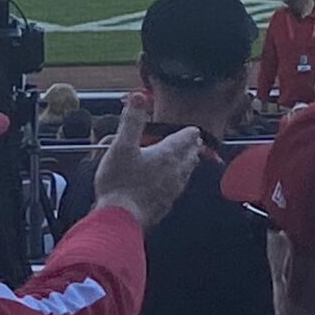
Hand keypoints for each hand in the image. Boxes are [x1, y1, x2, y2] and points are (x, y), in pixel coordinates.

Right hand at [88, 93, 203, 229]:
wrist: (119, 218)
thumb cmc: (119, 181)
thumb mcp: (121, 145)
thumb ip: (132, 121)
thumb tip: (138, 96)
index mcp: (166, 156)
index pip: (183, 141)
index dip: (189, 134)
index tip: (194, 130)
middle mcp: (173, 173)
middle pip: (188, 158)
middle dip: (191, 149)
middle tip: (195, 144)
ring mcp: (170, 192)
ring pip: (185, 175)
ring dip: (188, 165)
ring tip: (189, 161)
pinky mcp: (164, 206)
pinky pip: (176, 191)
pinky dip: (178, 183)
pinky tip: (173, 186)